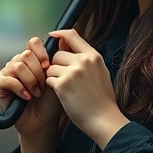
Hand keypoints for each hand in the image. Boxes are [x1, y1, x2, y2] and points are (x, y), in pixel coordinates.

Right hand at [0, 37, 62, 136]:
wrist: (43, 121)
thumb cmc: (51, 100)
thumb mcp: (59, 77)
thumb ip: (60, 58)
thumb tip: (64, 39)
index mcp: (32, 58)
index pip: (34, 43)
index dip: (42, 53)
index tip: (48, 67)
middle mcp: (18, 62)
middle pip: (26, 55)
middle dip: (38, 72)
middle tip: (43, 86)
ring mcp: (8, 72)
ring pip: (18, 66)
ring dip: (30, 81)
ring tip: (37, 93)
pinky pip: (7, 79)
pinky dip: (20, 88)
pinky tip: (27, 96)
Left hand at [46, 30, 128, 147]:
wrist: (103, 119)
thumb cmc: (102, 99)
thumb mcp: (100, 72)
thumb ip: (85, 58)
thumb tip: (66, 44)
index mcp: (93, 56)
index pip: (72, 35)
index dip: (60, 34)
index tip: (53, 35)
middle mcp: (83, 61)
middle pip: (58, 54)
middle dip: (57, 65)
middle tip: (64, 78)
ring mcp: (73, 72)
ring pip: (51, 67)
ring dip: (53, 77)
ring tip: (65, 88)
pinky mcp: (63, 84)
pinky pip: (48, 79)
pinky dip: (51, 86)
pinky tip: (62, 94)